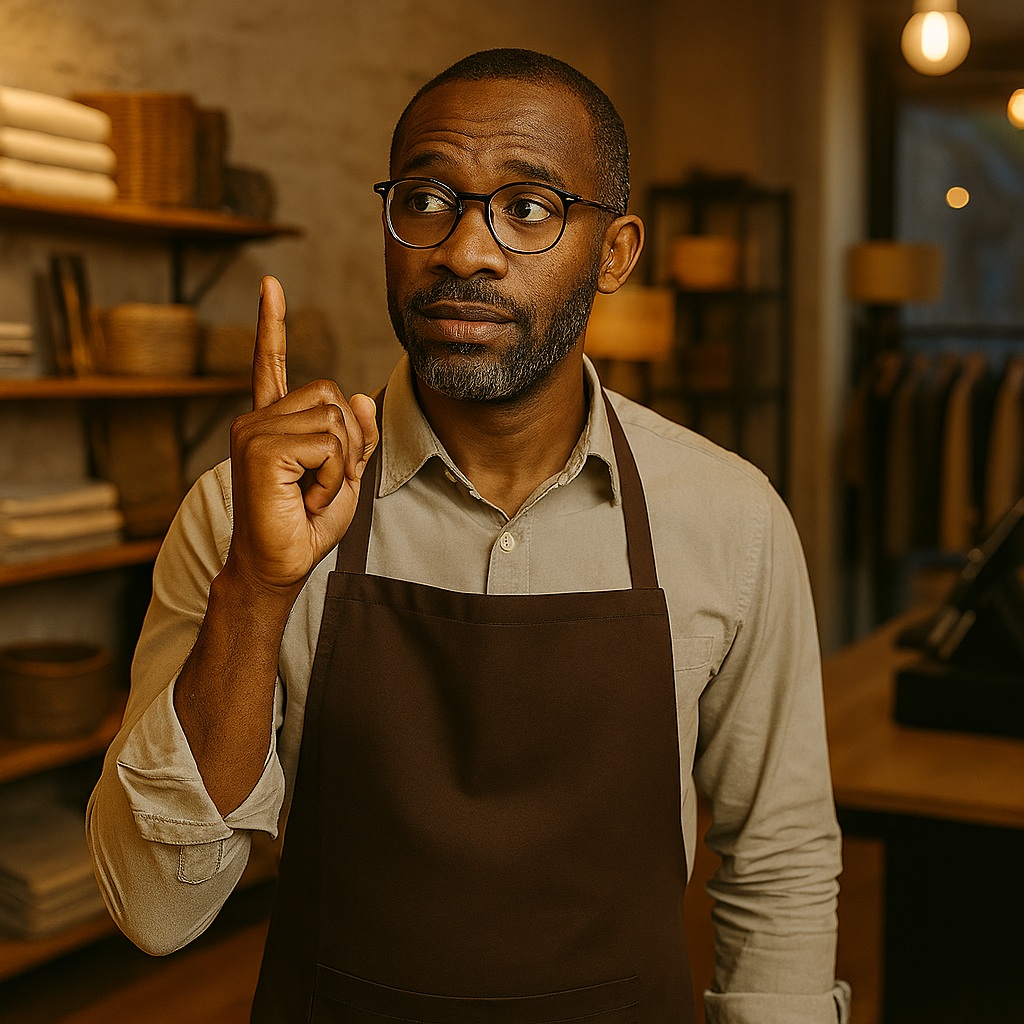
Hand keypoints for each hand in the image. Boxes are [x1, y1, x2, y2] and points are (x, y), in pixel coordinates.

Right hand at [223, 276, 377, 594]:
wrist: (279, 567)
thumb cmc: (306, 524)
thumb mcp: (344, 476)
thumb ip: (354, 437)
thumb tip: (358, 396)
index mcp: (271, 422)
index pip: (270, 364)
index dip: (272, 325)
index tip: (271, 284)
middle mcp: (256, 419)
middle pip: (330, 395)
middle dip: (346, 444)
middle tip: (323, 483)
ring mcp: (253, 430)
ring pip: (333, 420)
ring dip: (340, 464)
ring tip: (312, 493)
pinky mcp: (261, 446)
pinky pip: (327, 444)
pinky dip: (331, 476)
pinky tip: (306, 497)